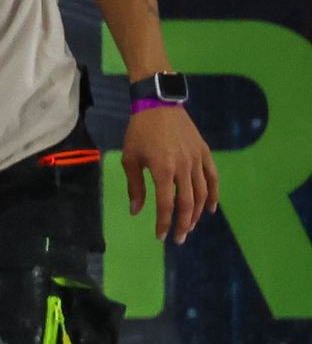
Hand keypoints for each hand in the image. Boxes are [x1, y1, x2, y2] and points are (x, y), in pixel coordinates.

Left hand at [124, 105, 220, 243]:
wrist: (159, 105)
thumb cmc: (139, 132)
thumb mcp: (130, 159)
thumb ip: (135, 187)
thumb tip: (137, 212)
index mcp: (163, 169)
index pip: (166, 204)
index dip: (164, 222)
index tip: (160, 236)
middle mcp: (184, 167)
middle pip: (188, 202)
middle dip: (183, 224)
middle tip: (178, 238)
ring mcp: (197, 159)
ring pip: (202, 193)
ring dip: (197, 213)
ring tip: (190, 226)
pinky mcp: (205, 153)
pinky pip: (213, 177)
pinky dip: (214, 194)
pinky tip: (210, 208)